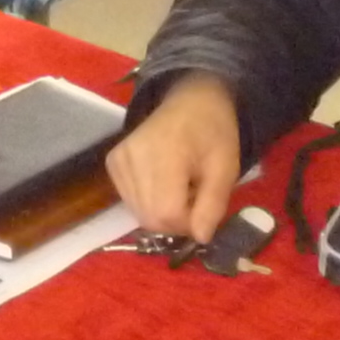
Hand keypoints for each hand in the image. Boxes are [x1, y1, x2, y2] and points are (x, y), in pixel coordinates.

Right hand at [105, 75, 246, 243]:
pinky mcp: (112, 163)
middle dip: (176, 221)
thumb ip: (213, 204)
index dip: (189, 223)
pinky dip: (149, 203)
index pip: (167, 213)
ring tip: (180, 189)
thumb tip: (200, 239)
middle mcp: (132, 157)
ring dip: (163, 213)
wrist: (191, 100)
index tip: (204, 210)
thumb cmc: (213, 132)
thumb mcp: (226, 168)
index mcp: (165, 153)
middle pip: (150, 218)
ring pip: (138, 214)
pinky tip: (163, 183)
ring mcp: (118, 159)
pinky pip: (130, 201)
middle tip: (195, 201)